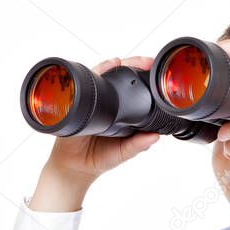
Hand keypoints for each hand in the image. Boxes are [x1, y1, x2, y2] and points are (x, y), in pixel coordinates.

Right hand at [43, 56, 160, 185]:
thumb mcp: (122, 153)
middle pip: (120, 76)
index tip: (155, 74)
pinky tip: (105, 68)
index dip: (144, 80)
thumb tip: (155, 137)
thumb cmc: (99, 158)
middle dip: (133, 64)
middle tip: (145, 62)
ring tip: (122, 61)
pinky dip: (96, 72)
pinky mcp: (78, 101)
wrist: (73, 167)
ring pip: (103, 75)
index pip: (134, 90)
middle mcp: (107, 102)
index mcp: (121, 111)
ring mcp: (92, 99)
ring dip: (113, 65)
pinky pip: (86, 83)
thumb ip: (137, 146)